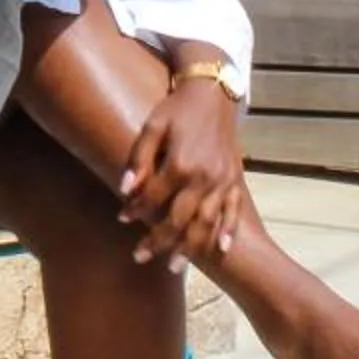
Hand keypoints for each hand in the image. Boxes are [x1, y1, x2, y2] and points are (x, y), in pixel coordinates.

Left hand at [118, 76, 249, 268]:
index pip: (154, 198)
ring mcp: (223, 181)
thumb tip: (125, 189)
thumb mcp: (152, 126)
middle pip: (179, 219)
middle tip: (141, 258)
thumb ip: (139, 159)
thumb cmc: (178, 108)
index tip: (122, 219)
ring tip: (174, 266)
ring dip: (190, 247)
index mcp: (182, 164)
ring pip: (206, 223)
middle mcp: (205, 177)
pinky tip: (221, 250)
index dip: (136, 210)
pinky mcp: (235, 179)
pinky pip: (233, 211)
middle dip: (159, 241)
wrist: (214, 91)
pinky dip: (228, 232)